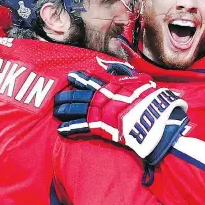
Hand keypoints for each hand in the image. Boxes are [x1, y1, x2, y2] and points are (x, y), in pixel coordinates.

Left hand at [54, 63, 188, 164]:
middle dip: (66, 96)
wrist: (148, 115)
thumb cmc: (147, 98)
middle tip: (57, 98)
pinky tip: (60, 130)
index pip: (91, 80)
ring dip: (64, 110)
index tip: (70, 76)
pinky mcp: (97, 126)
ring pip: (75, 109)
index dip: (79, 78)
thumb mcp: (141, 82)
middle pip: (78, 95)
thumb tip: (134, 74)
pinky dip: (69, 128)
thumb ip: (133, 78)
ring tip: (56, 111)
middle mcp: (100, 97)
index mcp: (110, 86)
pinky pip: (80, 127)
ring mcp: (97, 112)